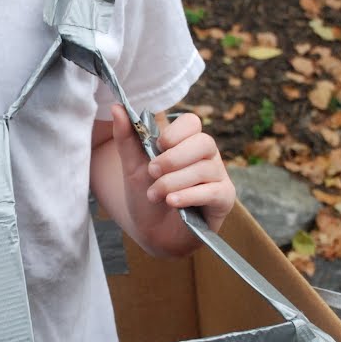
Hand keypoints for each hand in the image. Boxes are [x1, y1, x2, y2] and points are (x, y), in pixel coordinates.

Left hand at [108, 104, 234, 256]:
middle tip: (152, 172)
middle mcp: (207, 156)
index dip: (176, 132)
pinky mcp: (224, 198)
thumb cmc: (147, 196)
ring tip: (155, 194)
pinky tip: (172, 202)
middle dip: (173, 158)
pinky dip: (190, 195)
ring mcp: (218, 176)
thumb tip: (116, 108)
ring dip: (175, 181)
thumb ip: (127, 138)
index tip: (158, 145)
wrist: (153, 233)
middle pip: (203, 143)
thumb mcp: (132, 167)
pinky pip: (214, 191)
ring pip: (205, 169)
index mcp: (187, 143)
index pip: (192, 122)